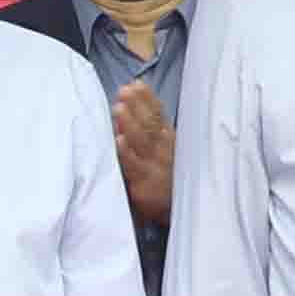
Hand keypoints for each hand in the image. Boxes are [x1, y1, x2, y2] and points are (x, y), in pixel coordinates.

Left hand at [111, 83, 176, 226]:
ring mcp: (155, 167)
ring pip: (142, 142)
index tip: (135, 84)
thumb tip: (135, 94)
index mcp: (169, 139)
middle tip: (124, 91)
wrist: (176, 211)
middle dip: (137, 106)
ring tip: (118, 108)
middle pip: (150, 124)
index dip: (147, 99)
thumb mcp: (166, 150)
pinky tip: (119, 140)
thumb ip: (153, 126)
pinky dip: (127, 153)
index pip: (159, 115)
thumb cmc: (167, 176)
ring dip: (130, 124)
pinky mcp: (144, 184)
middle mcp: (164, 150)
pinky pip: (135, 166)